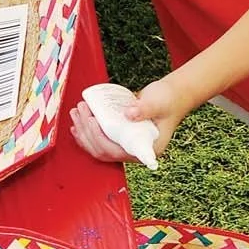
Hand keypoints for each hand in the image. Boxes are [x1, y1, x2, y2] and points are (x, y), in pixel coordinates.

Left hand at [69, 78, 184, 164]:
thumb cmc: (169, 100)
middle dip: (86, 131)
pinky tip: (78, 123)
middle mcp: (134, 150)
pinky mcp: (120, 137)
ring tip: (76, 112)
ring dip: (83, 131)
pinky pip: (99, 140)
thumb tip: (129, 114)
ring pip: (98, 146)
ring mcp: (126, 144)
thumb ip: (145, 109)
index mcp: (146, 149)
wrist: (173, 96)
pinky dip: (86, 132)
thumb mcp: (159, 103)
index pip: (116, 152)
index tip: (92, 121)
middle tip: (80, 110)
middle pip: (102, 150)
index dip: (99, 140)